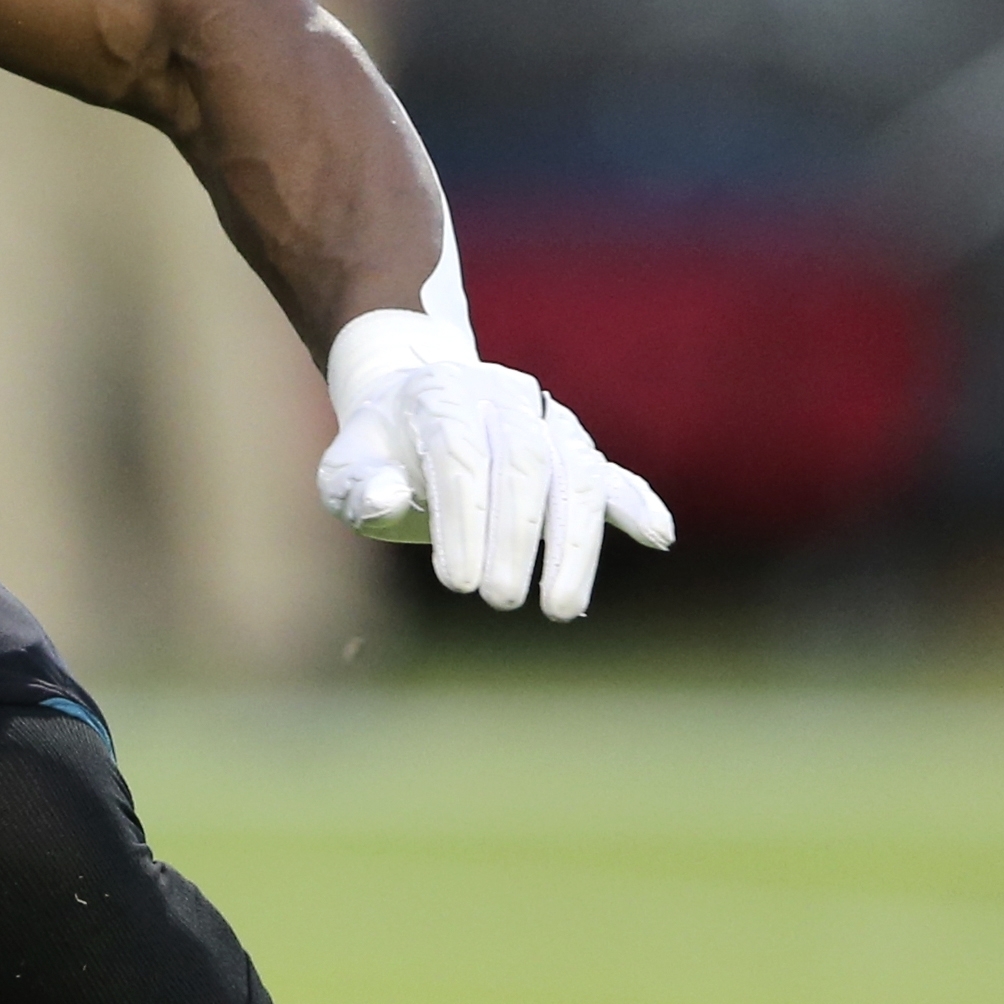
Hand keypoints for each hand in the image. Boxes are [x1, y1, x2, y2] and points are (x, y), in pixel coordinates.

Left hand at [316, 307, 674, 620]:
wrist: (414, 403)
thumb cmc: (379, 450)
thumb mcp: (345, 465)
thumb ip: (356, 486)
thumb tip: (386, 501)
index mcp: (440, 396)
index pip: (458, 457)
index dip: (463, 521)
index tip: (458, 583)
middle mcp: (501, 398)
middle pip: (521, 464)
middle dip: (515, 538)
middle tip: (500, 601)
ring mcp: (545, 420)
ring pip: (574, 471)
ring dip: (575, 543)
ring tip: (561, 607)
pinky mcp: (574, 447)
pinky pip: (610, 473)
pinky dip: (635, 502)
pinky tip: (658, 535)